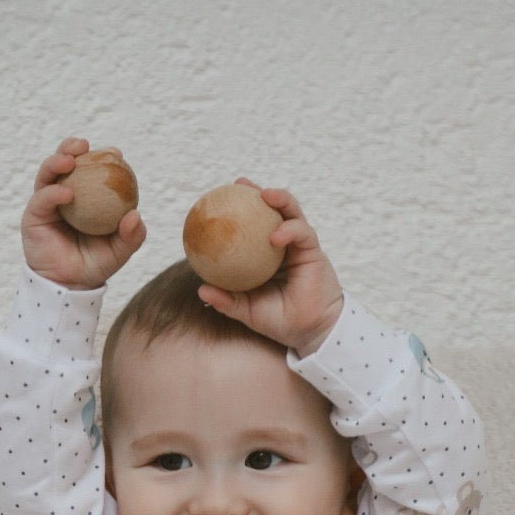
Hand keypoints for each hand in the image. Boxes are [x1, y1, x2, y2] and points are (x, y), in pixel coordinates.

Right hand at [21, 138, 145, 289]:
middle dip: (72, 147)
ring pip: (48, 173)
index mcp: (85, 196)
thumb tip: (135, 215)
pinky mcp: (33, 215)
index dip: (102, 157)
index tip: (117, 154)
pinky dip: (53, 192)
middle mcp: (64, 194)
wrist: (70, 286)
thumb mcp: (119, 251)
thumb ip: (131, 236)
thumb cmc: (94, 265)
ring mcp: (47, 202)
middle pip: (64, 162)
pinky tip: (67, 193)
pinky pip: (42, 198)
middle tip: (85, 144)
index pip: (91, 170)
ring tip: (71, 160)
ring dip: (57, 161)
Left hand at [196, 184, 343, 357]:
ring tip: (264, 194)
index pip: (253, 224)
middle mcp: (283, 245)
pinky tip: (275, 236)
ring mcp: (299, 246)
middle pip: (273, 209)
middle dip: (258, 192)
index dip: (239, 208)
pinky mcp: (313, 251)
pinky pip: (302, 233)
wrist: (309, 332)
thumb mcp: (247, 310)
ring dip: (280, 199)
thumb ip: (227, 300)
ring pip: (291, 212)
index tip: (218, 199)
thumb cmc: (280, 321)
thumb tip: (201, 289)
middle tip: (240, 183)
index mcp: (266, 254)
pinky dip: (289, 230)